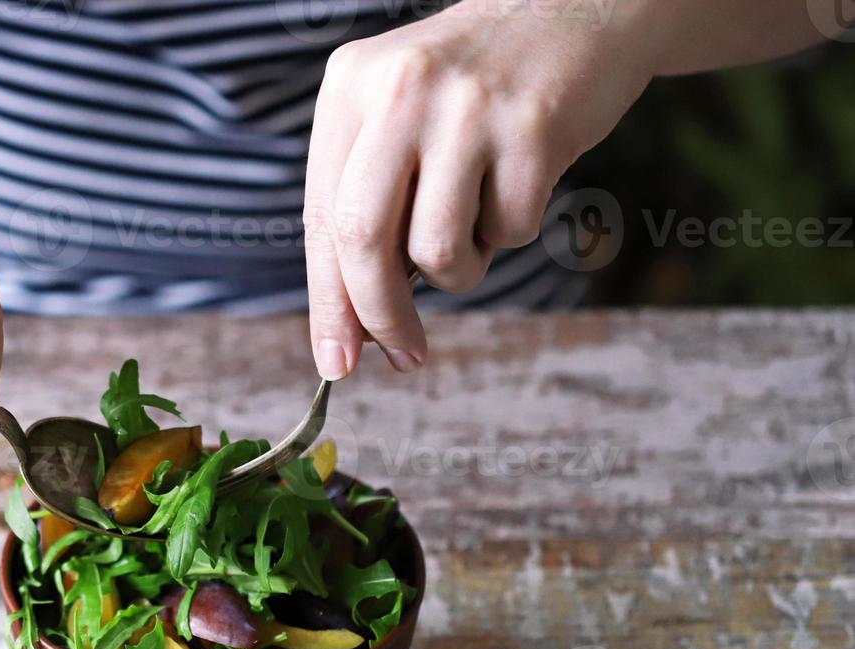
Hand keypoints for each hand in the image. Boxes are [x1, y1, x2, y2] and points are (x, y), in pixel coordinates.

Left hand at [304, 0, 655, 377]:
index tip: (334, 363)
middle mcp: (399, 91)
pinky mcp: (534, 126)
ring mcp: (468, 107)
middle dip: (380, 316)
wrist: (577, 6)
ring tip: (474, 225)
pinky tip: (518, 181)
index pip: (321, 219)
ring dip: (458, 269)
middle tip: (403, 354)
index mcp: (349, 89)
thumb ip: (366, 207)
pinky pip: (508, 230)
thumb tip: (350, 330)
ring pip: (437, 249)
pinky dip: (510, 231)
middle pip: (363, 240)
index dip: (327, 302)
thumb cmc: (472, 90)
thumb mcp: (397, 119)